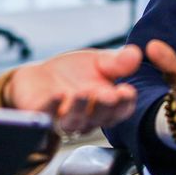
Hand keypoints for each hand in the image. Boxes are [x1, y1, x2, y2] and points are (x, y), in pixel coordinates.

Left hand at [5, 45, 141, 133]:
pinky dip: (53, 106)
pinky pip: (47, 115)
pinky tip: (58, 94)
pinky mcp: (42, 117)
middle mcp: (89, 118)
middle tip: (107, 95)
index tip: (127, 91)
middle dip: (104, 107)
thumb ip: (117, 62)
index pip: (121, 110)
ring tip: (83, 93)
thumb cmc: (74, 72)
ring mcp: (65, 120)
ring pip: (75, 121)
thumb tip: (135, 53)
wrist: (40, 77)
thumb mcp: (98, 61)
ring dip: (80, 108)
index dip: (125, 103)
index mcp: (107, 106)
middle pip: (100, 118)